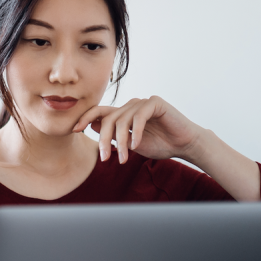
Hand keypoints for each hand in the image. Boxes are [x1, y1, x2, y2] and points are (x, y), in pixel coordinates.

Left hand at [72, 95, 202, 163]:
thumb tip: (92, 127)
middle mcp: (131, 105)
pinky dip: (136, 132)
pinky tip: (136, 145)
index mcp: (124, 114)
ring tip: (125, 158)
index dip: (85, 118)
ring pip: (122, 120)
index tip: (75, 130)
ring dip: (122, 141)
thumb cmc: (160, 144)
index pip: (100, 112)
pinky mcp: (155, 103)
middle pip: (108, 118)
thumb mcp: (131, 144)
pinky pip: (139, 116)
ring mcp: (143, 103)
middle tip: (105, 157)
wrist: (184, 144)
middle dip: (104, 139)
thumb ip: (114, 135)